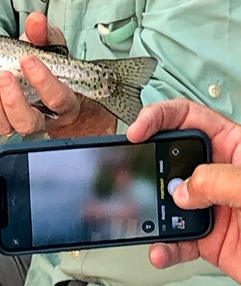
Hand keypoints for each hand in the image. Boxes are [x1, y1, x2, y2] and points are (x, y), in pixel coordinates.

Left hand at [0, 12, 106, 137]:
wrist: (38, 75)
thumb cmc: (47, 63)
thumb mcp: (48, 45)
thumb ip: (43, 33)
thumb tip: (36, 20)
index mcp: (62, 100)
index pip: (57, 98)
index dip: (43, 81)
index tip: (28, 59)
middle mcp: (41, 116)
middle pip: (29, 121)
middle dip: (13, 100)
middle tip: (3, 75)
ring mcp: (17, 121)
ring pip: (7, 128)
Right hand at [127, 98, 240, 281]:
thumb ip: (218, 180)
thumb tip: (183, 190)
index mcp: (233, 145)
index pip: (187, 116)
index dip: (159, 117)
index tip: (138, 130)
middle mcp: (219, 172)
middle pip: (170, 157)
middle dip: (149, 165)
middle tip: (134, 172)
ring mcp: (212, 205)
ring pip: (169, 200)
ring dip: (152, 211)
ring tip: (146, 217)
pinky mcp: (210, 239)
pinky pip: (177, 239)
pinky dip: (165, 246)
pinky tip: (161, 248)